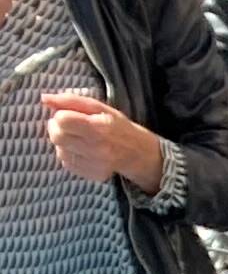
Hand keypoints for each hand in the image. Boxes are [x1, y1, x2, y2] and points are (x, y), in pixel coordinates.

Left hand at [39, 95, 164, 195]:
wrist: (137, 152)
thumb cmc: (115, 125)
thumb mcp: (97, 106)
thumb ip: (70, 100)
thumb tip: (44, 99)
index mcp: (100, 127)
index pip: (62, 120)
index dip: (60, 115)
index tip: (67, 115)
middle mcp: (98, 149)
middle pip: (57, 137)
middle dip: (56, 128)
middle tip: (67, 126)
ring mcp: (96, 164)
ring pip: (60, 151)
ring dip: (63, 143)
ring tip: (77, 139)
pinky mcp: (93, 174)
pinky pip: (67, 163)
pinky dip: (69, 155)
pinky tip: (81, 150)